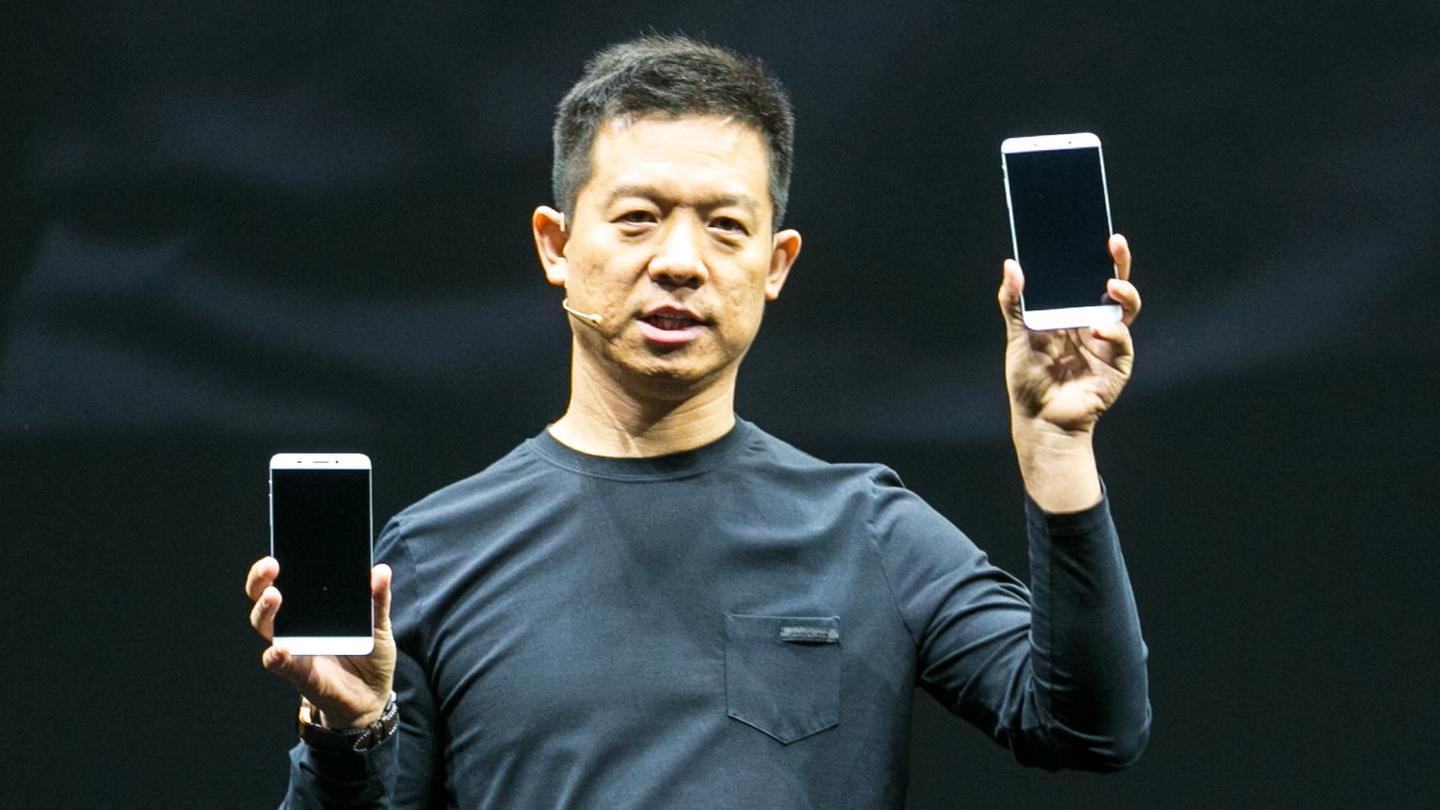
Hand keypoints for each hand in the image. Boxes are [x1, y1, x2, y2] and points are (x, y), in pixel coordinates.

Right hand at [246, 557, 396, 728]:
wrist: (372, 696)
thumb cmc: (369, 655)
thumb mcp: (380, 624)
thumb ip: (379, 599)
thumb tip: (380, 570)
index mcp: (311, 609)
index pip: (285, 581)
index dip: (275, 565)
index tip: (279, 548)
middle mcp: (295, 626)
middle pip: (265, 599)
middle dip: (261, 581)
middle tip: (271, 566)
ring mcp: (294, 648)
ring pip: (265, 627)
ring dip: (265, 611)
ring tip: (274, 596)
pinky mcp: (298, 674)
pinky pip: (280, 663)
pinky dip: (277, 656)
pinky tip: (280, 648)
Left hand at [999, 233, 1140, 435]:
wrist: (1039, 419)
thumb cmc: (1028, 378)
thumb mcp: (1017, 334)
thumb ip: (1014, 301)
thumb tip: (1012, 264)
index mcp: (1073, 311)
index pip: (1089, 275)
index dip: (1095, 254)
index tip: (1095, 230)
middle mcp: (1095, 321)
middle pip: (1114, 285)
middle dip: (1118, 262)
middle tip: (1113, 242)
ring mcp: (1109, 342)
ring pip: (1126, 309)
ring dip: (1123, 294)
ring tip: (1110, 286)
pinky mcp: (1118, 363)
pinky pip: (1121, 341)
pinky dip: (1112, 332)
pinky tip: (1097, 329)